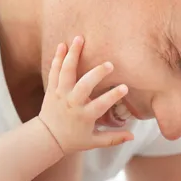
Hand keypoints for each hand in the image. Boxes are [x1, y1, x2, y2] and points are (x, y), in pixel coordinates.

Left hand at [39, 37, 133, 153]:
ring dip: (73, 55)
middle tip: (109, 65)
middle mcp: (72, 103)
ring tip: (80, 38)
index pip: (101, 105)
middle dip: (96, 73)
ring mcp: (60, 94)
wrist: (47, 138)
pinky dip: (58, 58)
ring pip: (66, 72)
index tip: (125, 87)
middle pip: (84, 85)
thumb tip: (133, 136)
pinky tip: (63, 44)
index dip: (113, 96)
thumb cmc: (73, 140)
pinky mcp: (52, 89)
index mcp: (84, 116)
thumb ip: (113, 138)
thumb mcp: (94, 142)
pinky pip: (54, 71)